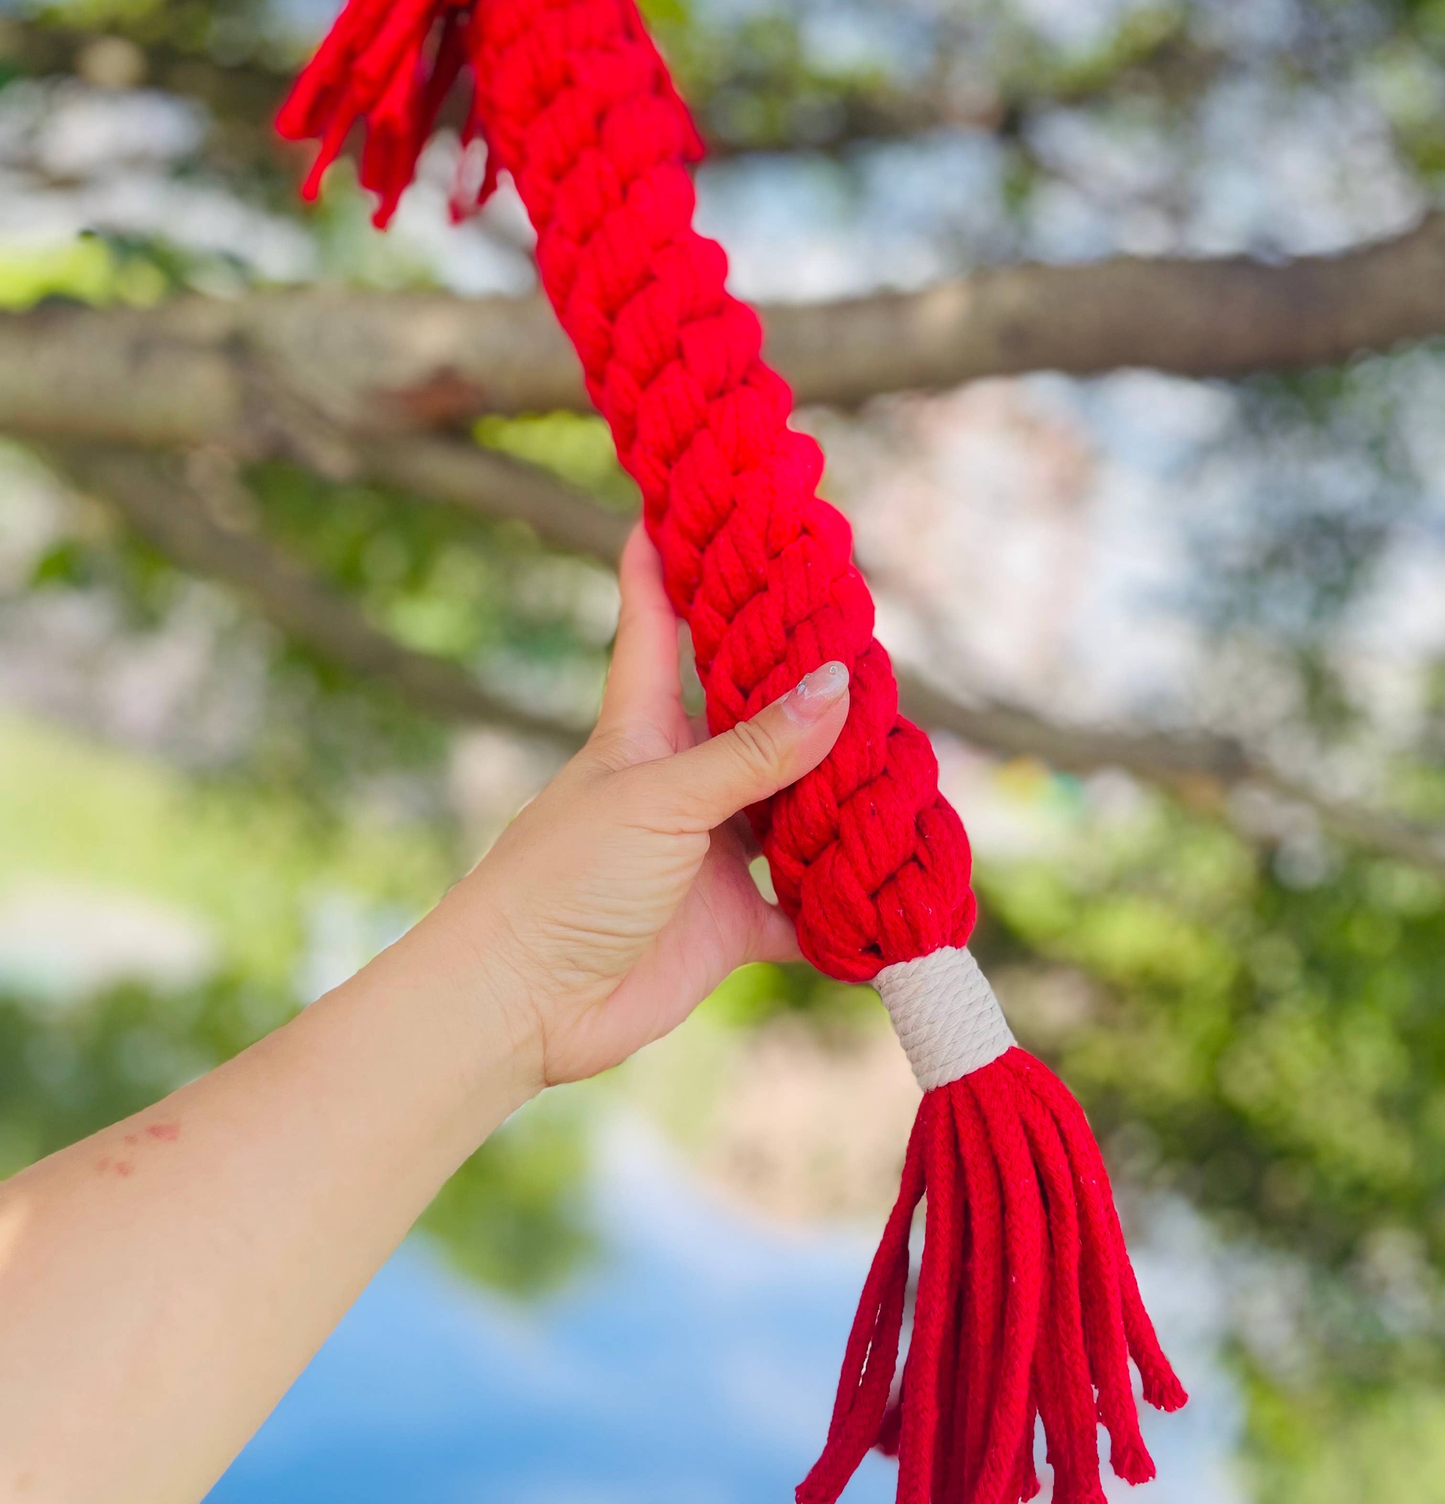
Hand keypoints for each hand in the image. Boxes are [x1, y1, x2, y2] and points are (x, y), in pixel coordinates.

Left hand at [432, 523, 849, 1089]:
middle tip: (873, 645)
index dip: (665, 562)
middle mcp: (681, 782)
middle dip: (806, 687)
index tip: (684, 499)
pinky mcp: (728, 927)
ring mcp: (707, 855)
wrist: (521, 1003)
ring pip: (792, 810)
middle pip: (753, 717)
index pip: (656, 624)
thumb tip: (839, 687)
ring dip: (841, 797)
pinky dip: (843, 908)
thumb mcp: (662, 800)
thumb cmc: (564, 878)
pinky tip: (895, 889)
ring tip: (909, 763)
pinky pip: (804, 911)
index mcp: (643, 729)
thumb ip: (755, 752)